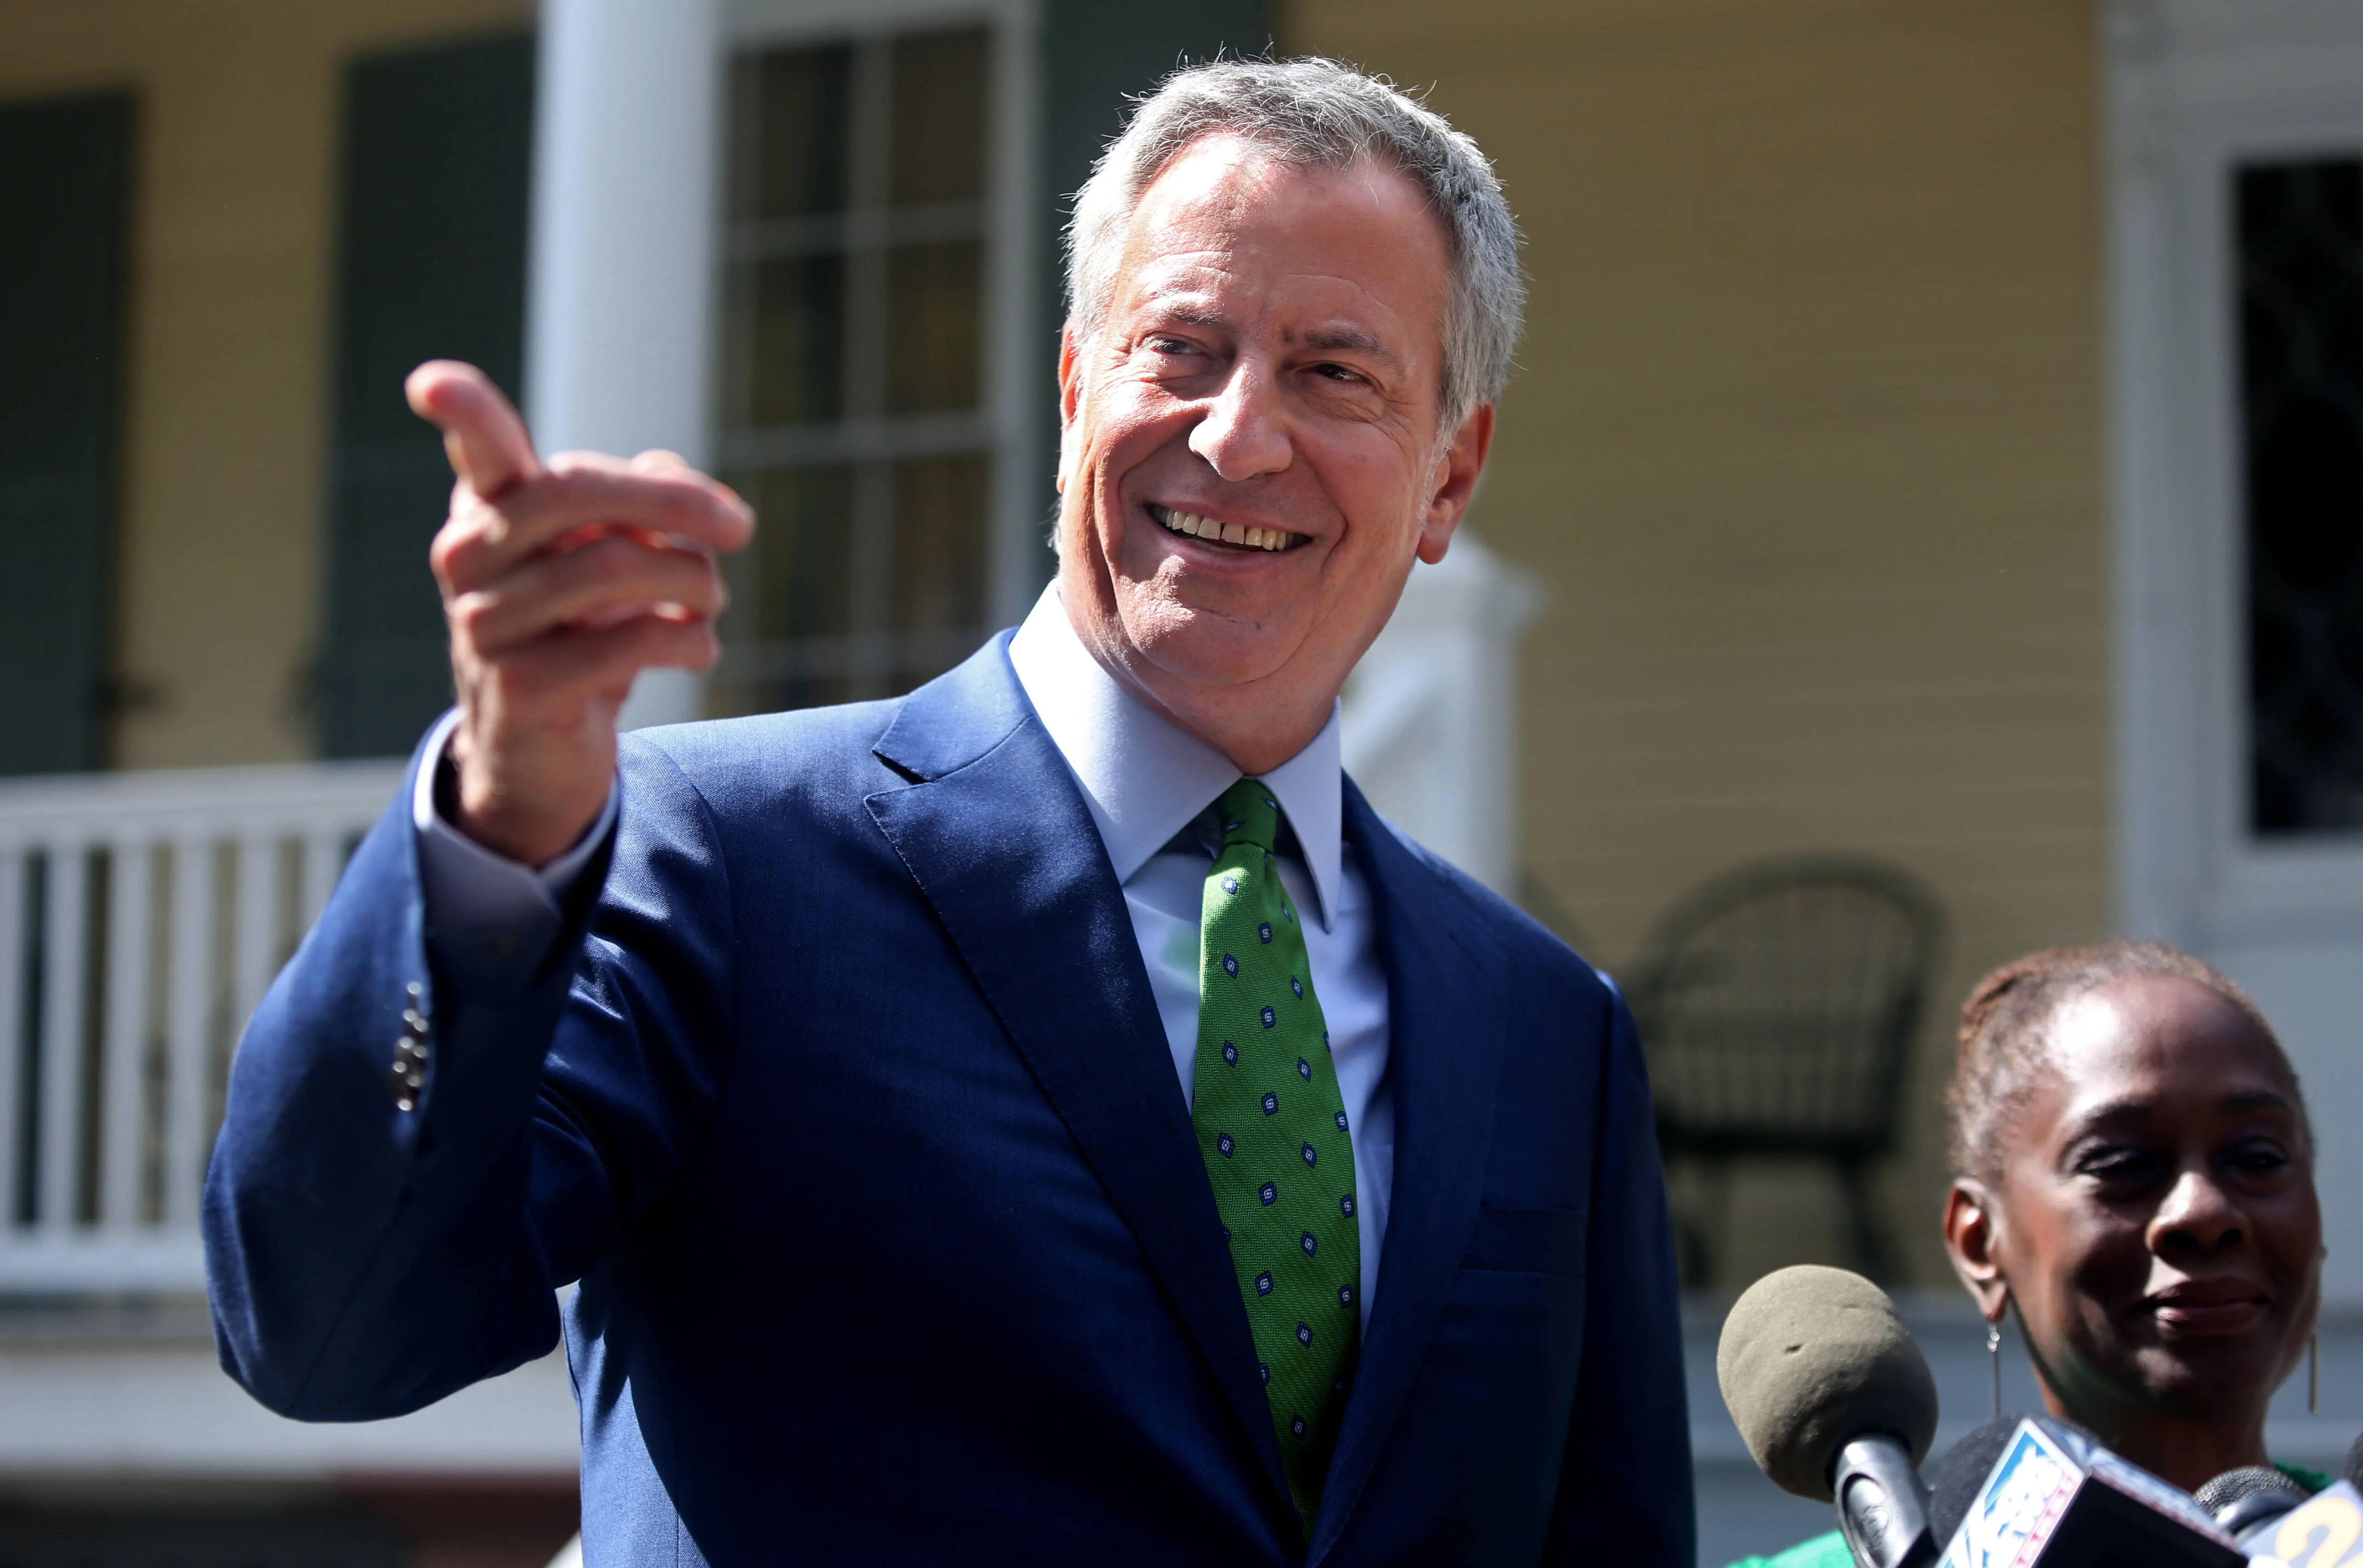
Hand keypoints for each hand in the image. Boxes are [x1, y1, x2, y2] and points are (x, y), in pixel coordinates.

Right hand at [410, 361, 752, 866]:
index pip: (475, 449)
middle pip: (574, 491)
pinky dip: (687, 640)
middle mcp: (469, 558)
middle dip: (674, 502)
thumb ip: (638, 502)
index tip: (428, 382)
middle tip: (740, 527)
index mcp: (488, 510)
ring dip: (694, 581)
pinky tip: (699, 648)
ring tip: (712, 602)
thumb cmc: (579, 631)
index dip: (459, 408)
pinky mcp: (520, 688)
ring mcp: (484, 625)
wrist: (541, 751)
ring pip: (613, 568)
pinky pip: (626, 641)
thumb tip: (671, 472)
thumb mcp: (606, 558)